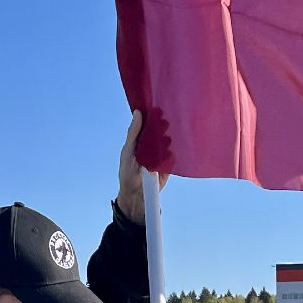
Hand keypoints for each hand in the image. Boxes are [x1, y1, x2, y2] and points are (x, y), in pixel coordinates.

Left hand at [117, 108, 168, 223]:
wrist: (136, 195)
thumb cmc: (128, 172)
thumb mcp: (128, 151)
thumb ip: (133, 133)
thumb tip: (138, 113)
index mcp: (141, 140)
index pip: (148, 124)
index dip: (152, 115)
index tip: (157, 107)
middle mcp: (152, 145)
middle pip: (161, 131)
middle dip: (163, 126)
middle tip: (164, 123)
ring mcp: (162, 155)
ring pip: (169, 142)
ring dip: (169, 138)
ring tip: (166, 138)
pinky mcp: (169, 165)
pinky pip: (174, 155)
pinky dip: (175, 151)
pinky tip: (175, 147)